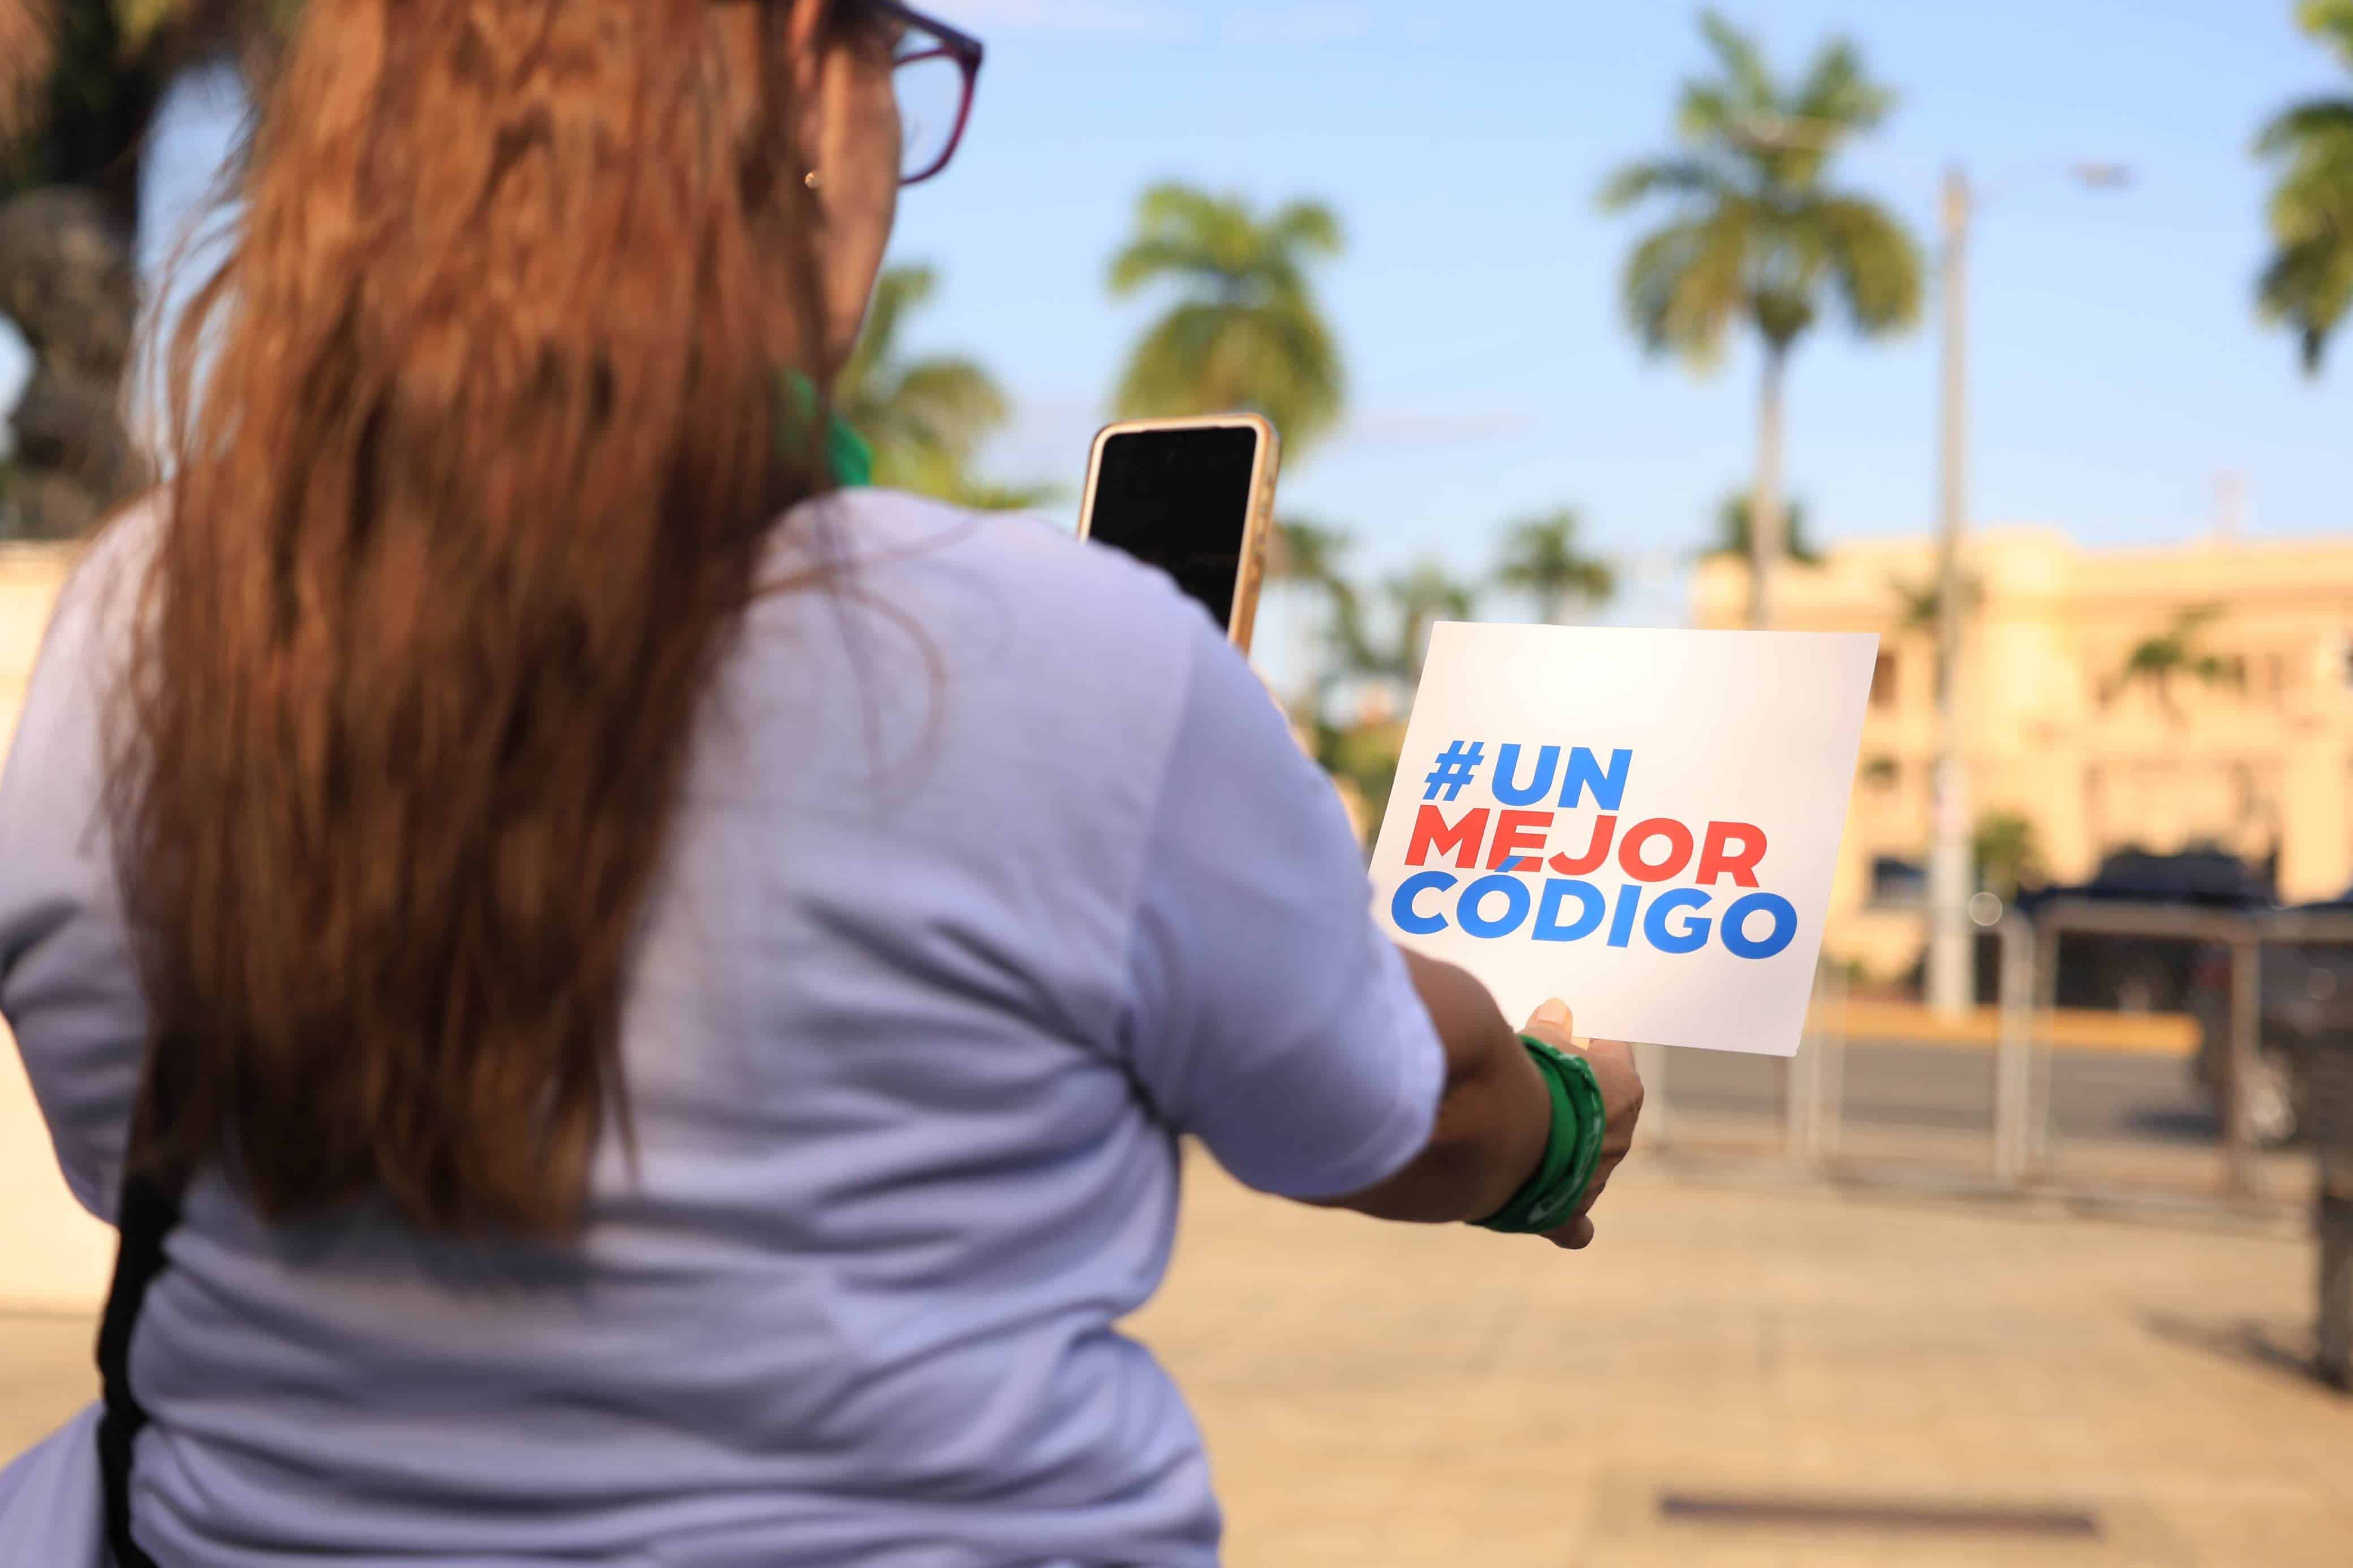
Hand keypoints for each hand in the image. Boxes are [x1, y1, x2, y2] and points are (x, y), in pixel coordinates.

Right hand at [1518, 999, 1642, 1249]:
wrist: (1499, 1135)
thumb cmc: (1524, 1077)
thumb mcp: (1539, 1038)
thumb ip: (1552, 1028)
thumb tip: (1559, 1012)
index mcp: (1624, 1089)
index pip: (1615, 1053)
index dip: (1587, 1042)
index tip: (1563, 1035)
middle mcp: (1619, 1137)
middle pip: (1601, 1110)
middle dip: (1573, 1098)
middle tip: (1534, 1082)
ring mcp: (1596, 1178)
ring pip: (1589, 1162)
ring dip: (1565, 1150)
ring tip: (1523, 1136)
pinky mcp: (1566, 1213)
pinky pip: (1575, 1224)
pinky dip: (1571, 1224)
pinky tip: (1568, 1226)